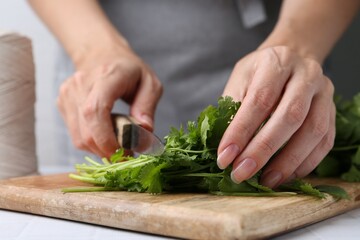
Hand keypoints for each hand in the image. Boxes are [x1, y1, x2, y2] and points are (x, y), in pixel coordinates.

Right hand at [57, 41, 162, 157]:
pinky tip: (105, 135)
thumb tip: (144, 131)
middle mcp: (81, 84)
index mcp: (106, 76)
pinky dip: (92, 142)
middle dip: (107, 151)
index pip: (95, 111)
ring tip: (118, 144)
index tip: (125, 153)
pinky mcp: (62, 103)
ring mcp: (68, 94)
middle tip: (127, 155)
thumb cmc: (129, 69)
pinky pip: (75, 134)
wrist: (101, 52)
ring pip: (78, 138)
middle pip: (86, 131)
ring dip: (100, 149)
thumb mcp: (150, 83)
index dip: (107, 139)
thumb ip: (148, 107)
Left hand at [217, 46, 334, 187]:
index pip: (259, 99)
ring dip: (288, 161)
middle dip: (263, 150)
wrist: (291, 58)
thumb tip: (227, 149)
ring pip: (313, 131)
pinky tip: (286, 175)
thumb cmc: (259, 73)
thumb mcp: (240, 80)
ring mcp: (324, 93)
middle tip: (242, 173)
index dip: (240, 131)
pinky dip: (306, 162)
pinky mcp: (332, 110)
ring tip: (266, 181)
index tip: (224, 157)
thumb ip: (233, 108)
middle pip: (289, 116)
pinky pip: (325, 140)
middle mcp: (306, 74)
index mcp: (276, 62)